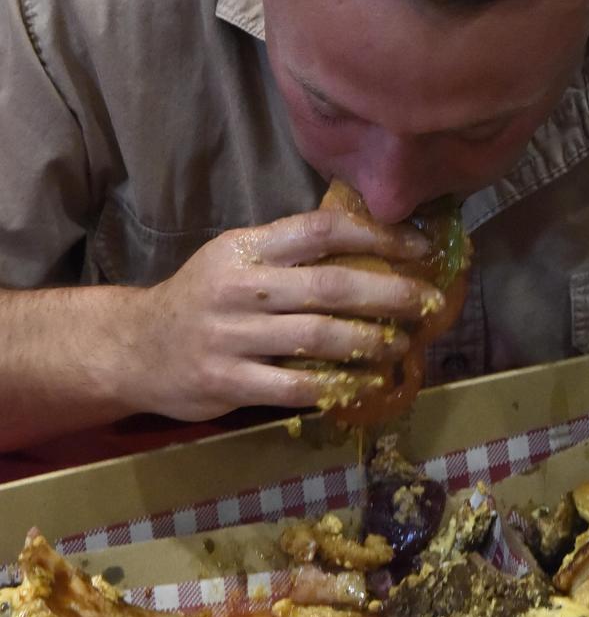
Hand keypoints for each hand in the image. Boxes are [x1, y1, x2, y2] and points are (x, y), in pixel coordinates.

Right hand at [130, 208, 440, 420]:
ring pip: (319, 338)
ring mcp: (231, 336)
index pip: (322, 230)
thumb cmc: (200, 297)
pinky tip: (368, 384)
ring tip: (403, 344)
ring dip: (371, 342)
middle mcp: (239, 287)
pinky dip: (340, 386)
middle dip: (390, 293)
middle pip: (330, 286)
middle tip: (428, 301)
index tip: (420, 247)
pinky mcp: (227, 381)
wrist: (133, 348)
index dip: (379, 235)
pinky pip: (297, 386)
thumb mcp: (235, 258)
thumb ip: (288, 251)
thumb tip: (371, 245)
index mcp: (246, 247)